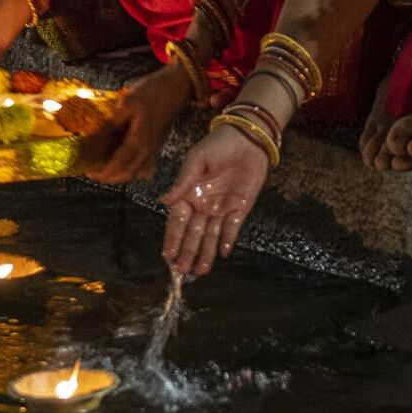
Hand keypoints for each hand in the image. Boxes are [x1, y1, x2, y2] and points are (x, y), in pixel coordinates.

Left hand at [88, 64, 192, 184]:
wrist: (177, 87)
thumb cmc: (152, 91)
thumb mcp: (127, 102)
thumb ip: (112, 122)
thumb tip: (95, 136)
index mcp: (140, 140)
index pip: (119, 164)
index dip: (103, 172)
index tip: (89, 172)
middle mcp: (148, 149)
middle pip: (128, 173)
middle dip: (109, 177)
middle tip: (93, 172)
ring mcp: (155, 148)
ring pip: (137, 171)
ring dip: (120, 175)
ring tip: (104, 168)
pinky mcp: (157, 144)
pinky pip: (145, 165)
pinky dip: (133, 169)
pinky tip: (124, 163)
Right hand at [160, 127, 269, 275]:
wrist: (247, 140)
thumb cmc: (216, 145)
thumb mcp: (196, 160)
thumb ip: (182, 182)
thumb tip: (164, 200)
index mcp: (188, 193)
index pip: (177, 221)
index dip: (172, 238)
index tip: (167, 255)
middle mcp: (203, 205)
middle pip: (193, 234)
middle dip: (187, 252)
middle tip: (181, 272)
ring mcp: (221, 208)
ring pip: (211, 236)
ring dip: (206, 253)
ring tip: (200, 271)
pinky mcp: (240, 208)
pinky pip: (232, 228)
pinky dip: (227, 240)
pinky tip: (222, 254)